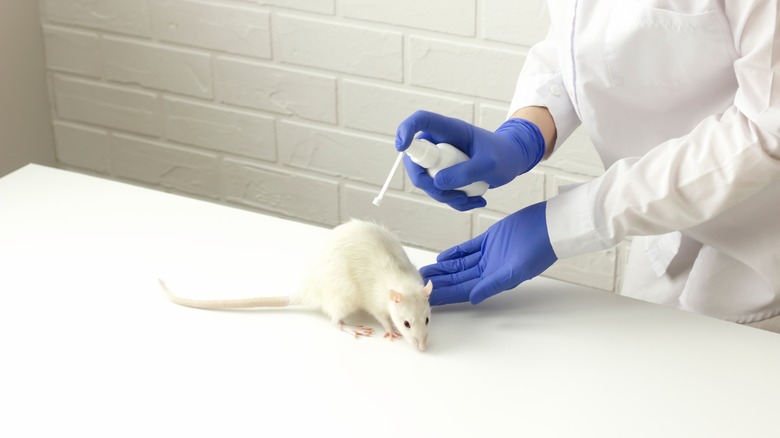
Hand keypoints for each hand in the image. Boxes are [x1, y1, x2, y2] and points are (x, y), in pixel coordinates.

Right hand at [396, 110, 545, 210]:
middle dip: (427, 183)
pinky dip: (453, 201)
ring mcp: (441, 159)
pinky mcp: (445, 174)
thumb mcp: (489, 164)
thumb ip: (465, 172)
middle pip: (415, 160)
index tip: (401, 147)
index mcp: (450, 130)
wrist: (513, 160)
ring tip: (470, 199)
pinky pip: (438, 190)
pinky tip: (474, 201)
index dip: (406, 130)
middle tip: (451, 195)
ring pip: (426, 180)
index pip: (420, 121)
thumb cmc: (504, 155)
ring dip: (444, 196)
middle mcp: (440, 143)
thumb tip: (437, 183)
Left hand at [420, 201, 556, 304]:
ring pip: (460, 265)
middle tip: (418, 284)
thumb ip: (493, 284)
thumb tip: (474, 298)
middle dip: (439, 282)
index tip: (429, 299)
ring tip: (425, 272)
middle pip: (458, 278)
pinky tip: (442, 257)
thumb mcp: (516, 270)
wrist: (549, 226)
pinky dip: (455, 253)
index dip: (446, 294)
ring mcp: (488, 255)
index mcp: (494, 280)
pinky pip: (468, 249)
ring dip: (443, 269)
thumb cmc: (539, 249)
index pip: (464, 290)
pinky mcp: (489, 240)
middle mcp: (489, 270)